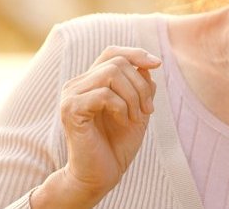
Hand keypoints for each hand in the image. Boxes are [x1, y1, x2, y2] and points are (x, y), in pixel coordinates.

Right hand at [56, 46, 161, 202]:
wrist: (99, 176)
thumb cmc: (116, 145)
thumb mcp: (137, 110)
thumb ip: (141, 86)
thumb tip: (147, 64)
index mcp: (90, 82)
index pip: (112, 53)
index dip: (136, 54)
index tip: (157, 64)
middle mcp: (77, 84)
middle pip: (117, 62)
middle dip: (140, 84)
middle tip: (147, 110)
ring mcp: (71, 95)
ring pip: (111, 74)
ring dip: (133, 96)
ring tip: (136, 117)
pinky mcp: (70, 110)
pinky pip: (104, 94)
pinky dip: (121, 107)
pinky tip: (123, 121)